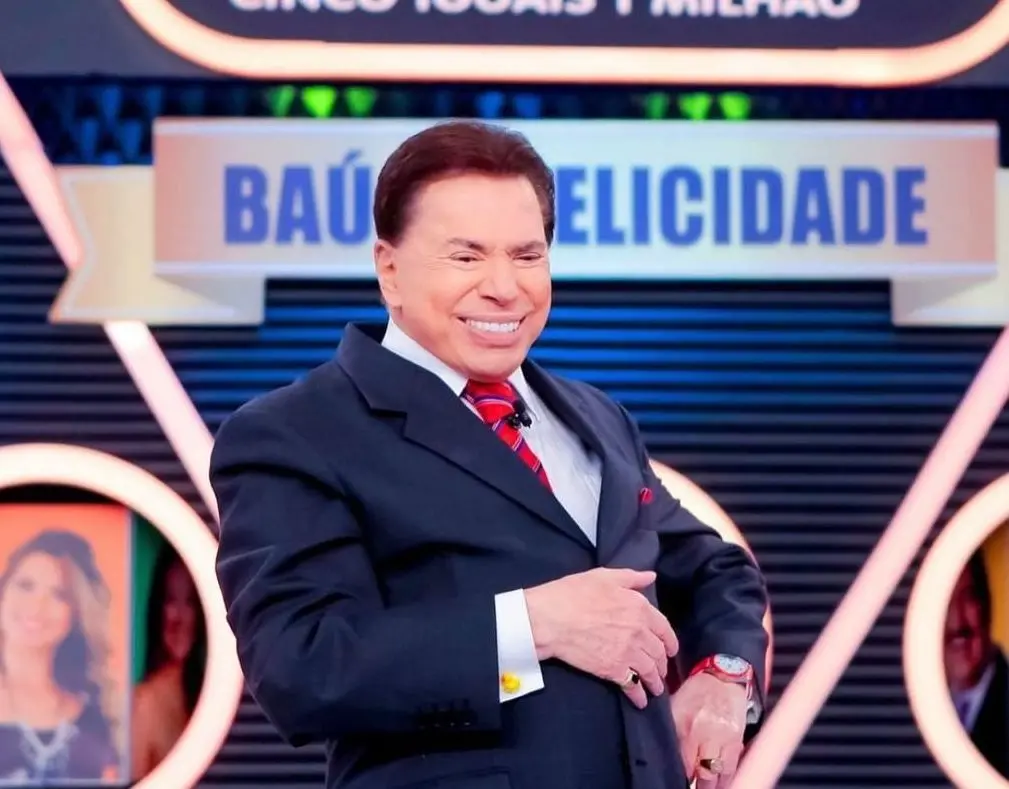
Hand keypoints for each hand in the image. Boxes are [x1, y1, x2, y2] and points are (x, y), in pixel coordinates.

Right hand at [523, 568, 678, 708]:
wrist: (551, 619)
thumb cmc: (573, 593)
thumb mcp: (603, 576)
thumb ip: (631, 577)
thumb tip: (651, 577)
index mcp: (640, 608)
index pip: (664, 629)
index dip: (670, 641)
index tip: (671, 650)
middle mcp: (640, 632)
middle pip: (658, 652)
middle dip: (662, 664)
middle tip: (661, 671)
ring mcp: (628, 653)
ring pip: (650, 671)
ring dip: (655, 682)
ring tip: (655, 689)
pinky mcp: (613, 670)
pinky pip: (633, 686)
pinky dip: (639, 696)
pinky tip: (640, 701)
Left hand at [670, 672, 747, 788]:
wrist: (722, 679)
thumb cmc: (695, 694)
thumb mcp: (675, 708)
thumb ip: (672, 733)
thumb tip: (667, 756)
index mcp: (686, 727)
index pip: (683, 763)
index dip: (682, 776)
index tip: (679, 781)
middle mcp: (705, 735)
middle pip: (703, 773)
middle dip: (698, 785)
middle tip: (695, 787)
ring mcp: (723, 738)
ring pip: (719, 774)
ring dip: (713, 786)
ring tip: (707, 788)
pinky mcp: (737, 740)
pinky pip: (732, 767)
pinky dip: (726, 778)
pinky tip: (721, 783)